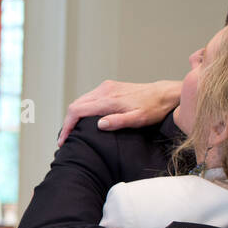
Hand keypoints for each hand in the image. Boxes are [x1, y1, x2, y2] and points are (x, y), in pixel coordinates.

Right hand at [57, 79, 181, 144]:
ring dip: (74, 116)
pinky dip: (82, 110)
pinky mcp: (109, 87)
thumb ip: (118, 121)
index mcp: (108, 99)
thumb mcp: (139, 119)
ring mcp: (106, 87)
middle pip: (75, 105)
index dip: (67, 126)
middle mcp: (104, 90)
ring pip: (81, 101)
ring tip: (72, 132)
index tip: (63, 141)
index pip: (77, 110)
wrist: (164, 93)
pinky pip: (89, 98)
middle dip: (67, 123)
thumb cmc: (153, 108)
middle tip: (65, 140)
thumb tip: (100, 124)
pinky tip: (83, 120)